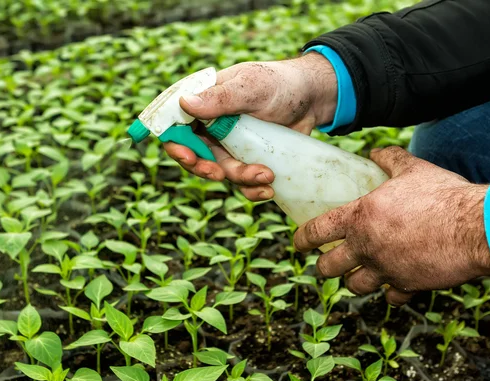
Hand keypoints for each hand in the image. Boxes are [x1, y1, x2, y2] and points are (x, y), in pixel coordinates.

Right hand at [164, 53, 336, 200]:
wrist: (314, 99)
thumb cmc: (281, 83)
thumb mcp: (252, 88)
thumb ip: (220, 98)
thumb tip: (184, 102)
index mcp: (204, 102)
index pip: (176, 125)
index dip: (175, 143)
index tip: (188, 157)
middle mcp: (211, 125)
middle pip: (194, 154)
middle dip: (205, 169)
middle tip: (220, 175)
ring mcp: (229, 144)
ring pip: (220, 170)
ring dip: (240, 178)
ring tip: (266, 176)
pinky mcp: (246, 159)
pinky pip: (241, 180)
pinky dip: (252, 188)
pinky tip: (269, 188)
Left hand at [293, 146, 489, 304]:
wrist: (474, 227)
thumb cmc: (441, 196)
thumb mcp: (413, 169)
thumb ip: (390, 159)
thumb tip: (377, 151)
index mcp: (359, 218)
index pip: (316, 231)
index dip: (301, 240)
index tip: (298, 244)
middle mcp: (366, 247)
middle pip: (328, 267)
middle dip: (324, 267)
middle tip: (327, 262)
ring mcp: (385, 269)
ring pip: (355, 286)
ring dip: (354, 281)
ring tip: (357, 274)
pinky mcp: (407, 285)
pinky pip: (391, 296)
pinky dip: (390, 292)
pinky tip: (394, 284)